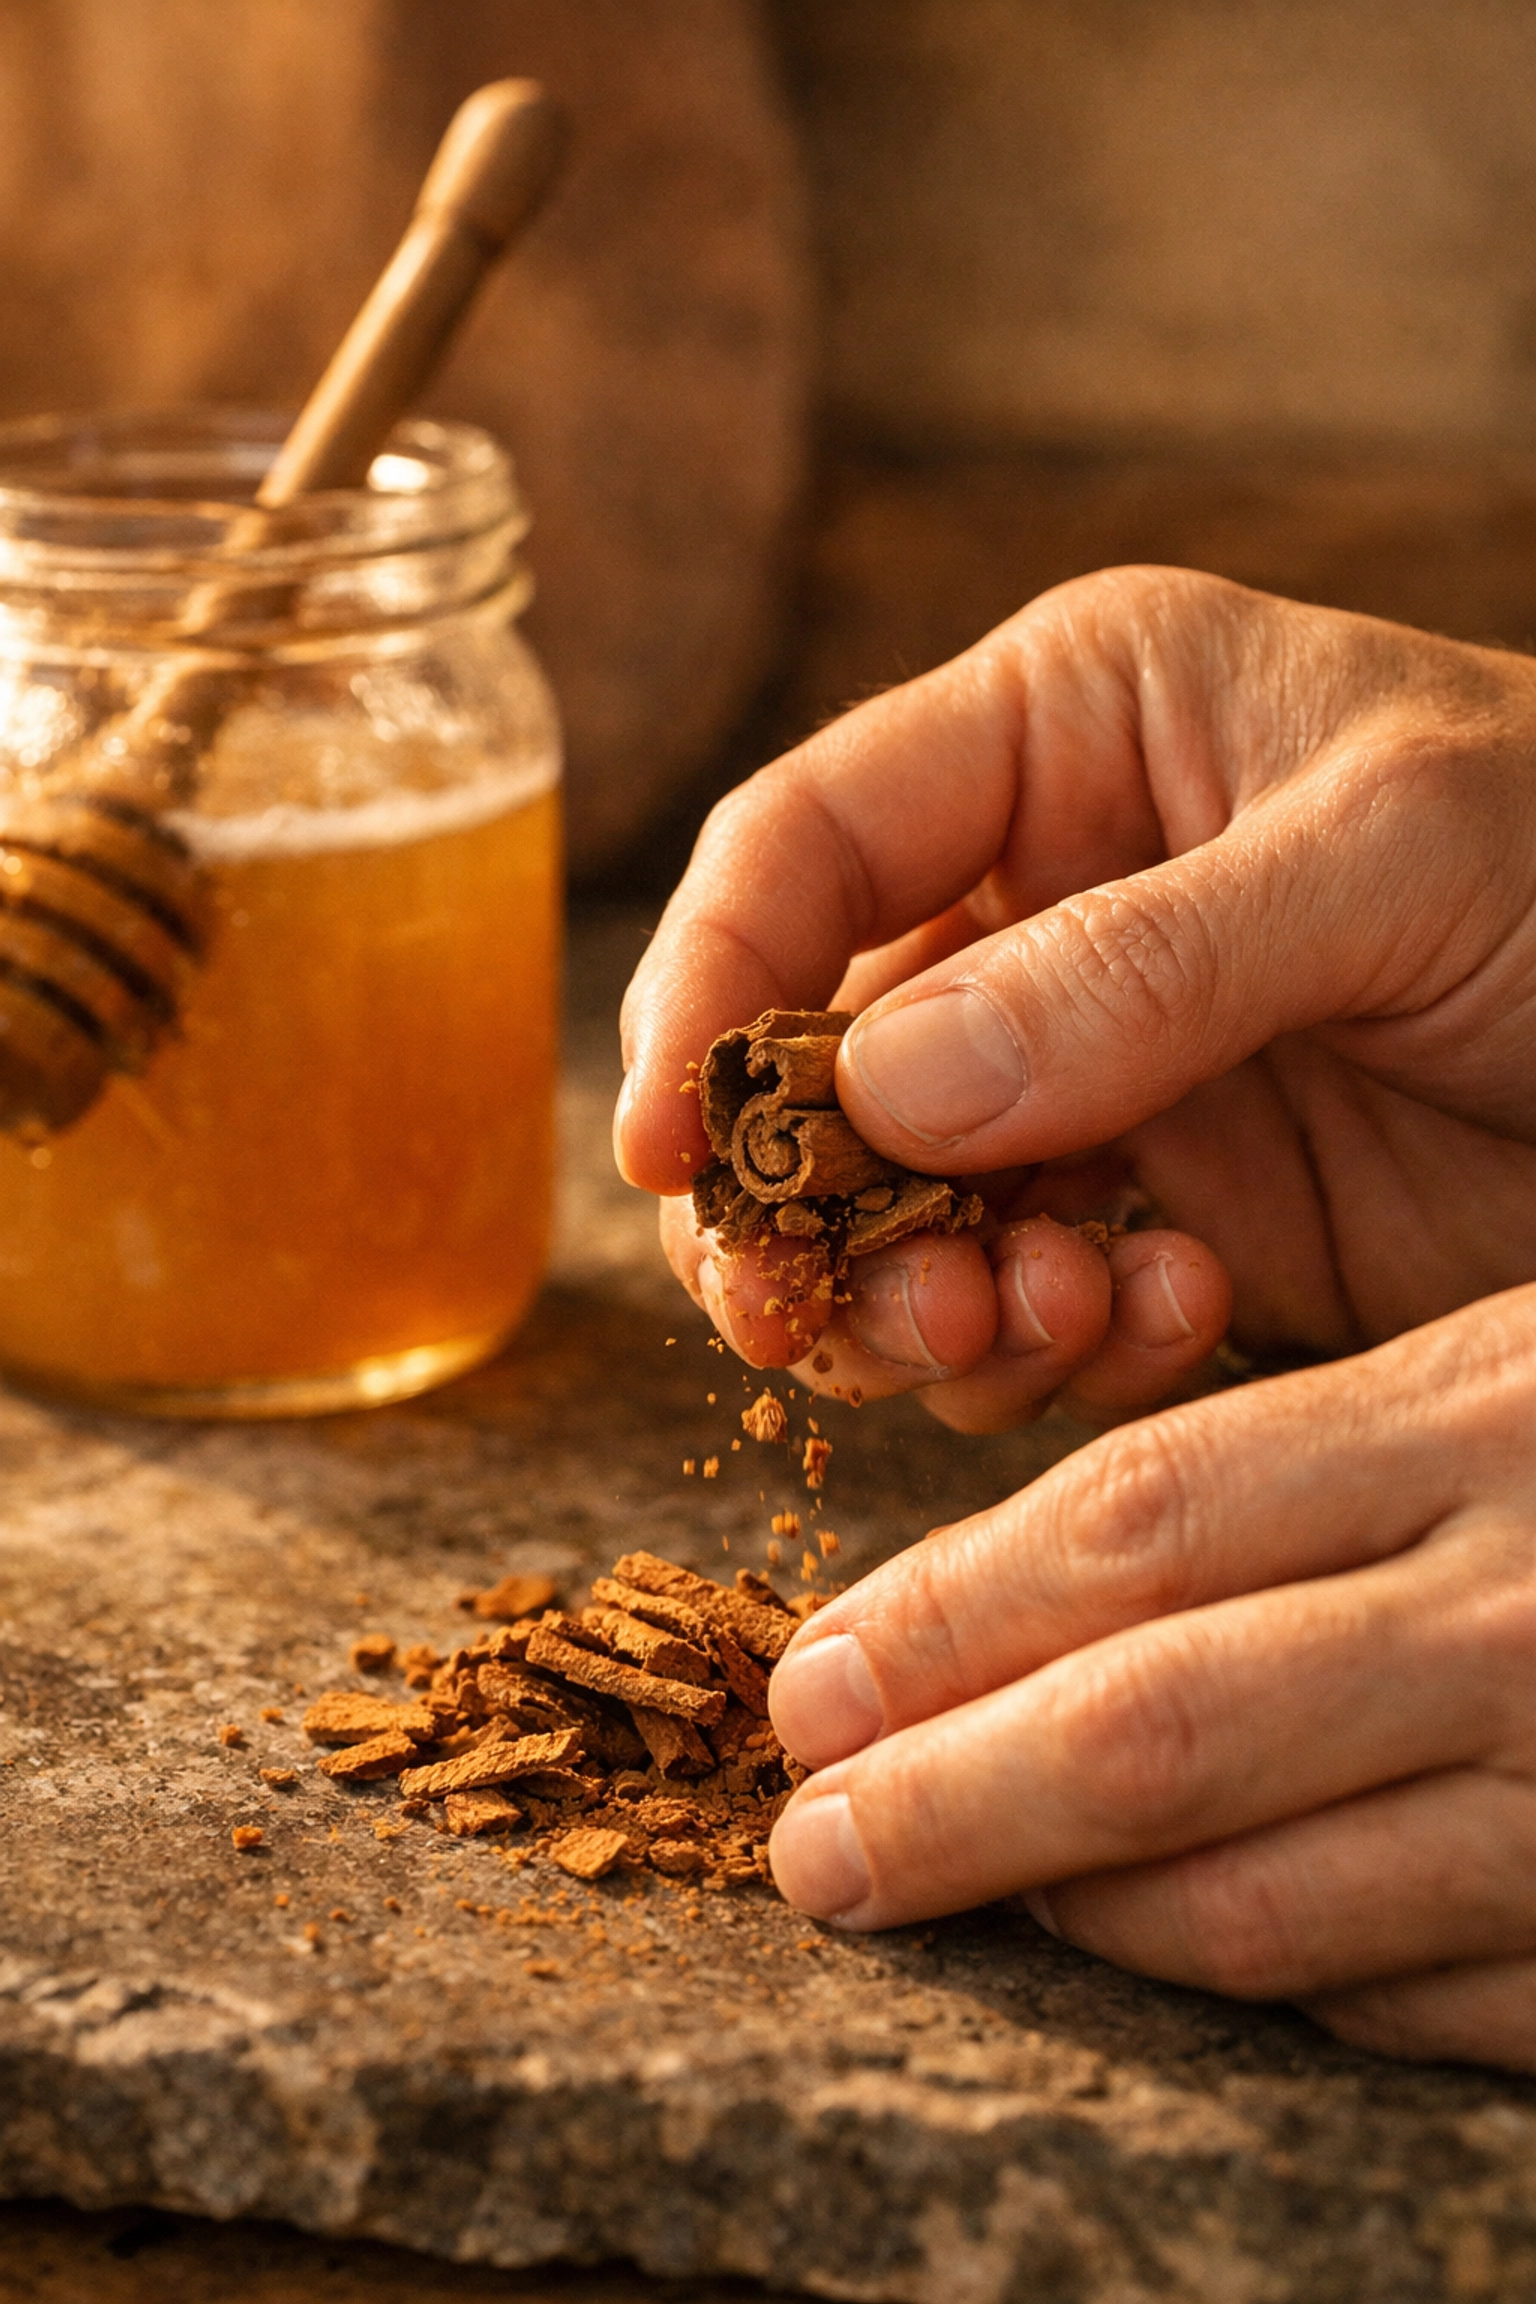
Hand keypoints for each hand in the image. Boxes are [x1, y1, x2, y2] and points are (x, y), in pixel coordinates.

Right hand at [618, 568, 1535, 1424]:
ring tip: (1026, 1318)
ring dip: (917, 1295)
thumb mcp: (1392, 860)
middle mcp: (1038, 901)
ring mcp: (1087, 1068)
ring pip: (886, 1206)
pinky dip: (1048, 1346)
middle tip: (831, 1317)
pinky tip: (1163, 1316)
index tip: (667, 1154)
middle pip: (802, 1060)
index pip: (800, 847)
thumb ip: (1137, 963)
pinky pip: (1017, 1300)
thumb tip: (875, 1090)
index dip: (703, 997)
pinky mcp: (1150, 1205)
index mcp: (1064, 734)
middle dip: (793, 1201)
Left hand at [766, 1290, 1535, 2071]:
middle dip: (943, 1805)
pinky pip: (1393, 2006)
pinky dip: (1253, 1981)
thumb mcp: (1519, 1357)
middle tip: (815, 1847)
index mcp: (1480, 1418)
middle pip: (1153, 1732)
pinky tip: (1170, 1936)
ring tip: (958, 1896)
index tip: (819, 1677)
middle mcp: (1527, 1617)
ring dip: (1070, 1915)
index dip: (944, 1611)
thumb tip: (1048, 1569)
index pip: (1139, 1519)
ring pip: (1254, 1906)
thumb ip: (1330, 1436)